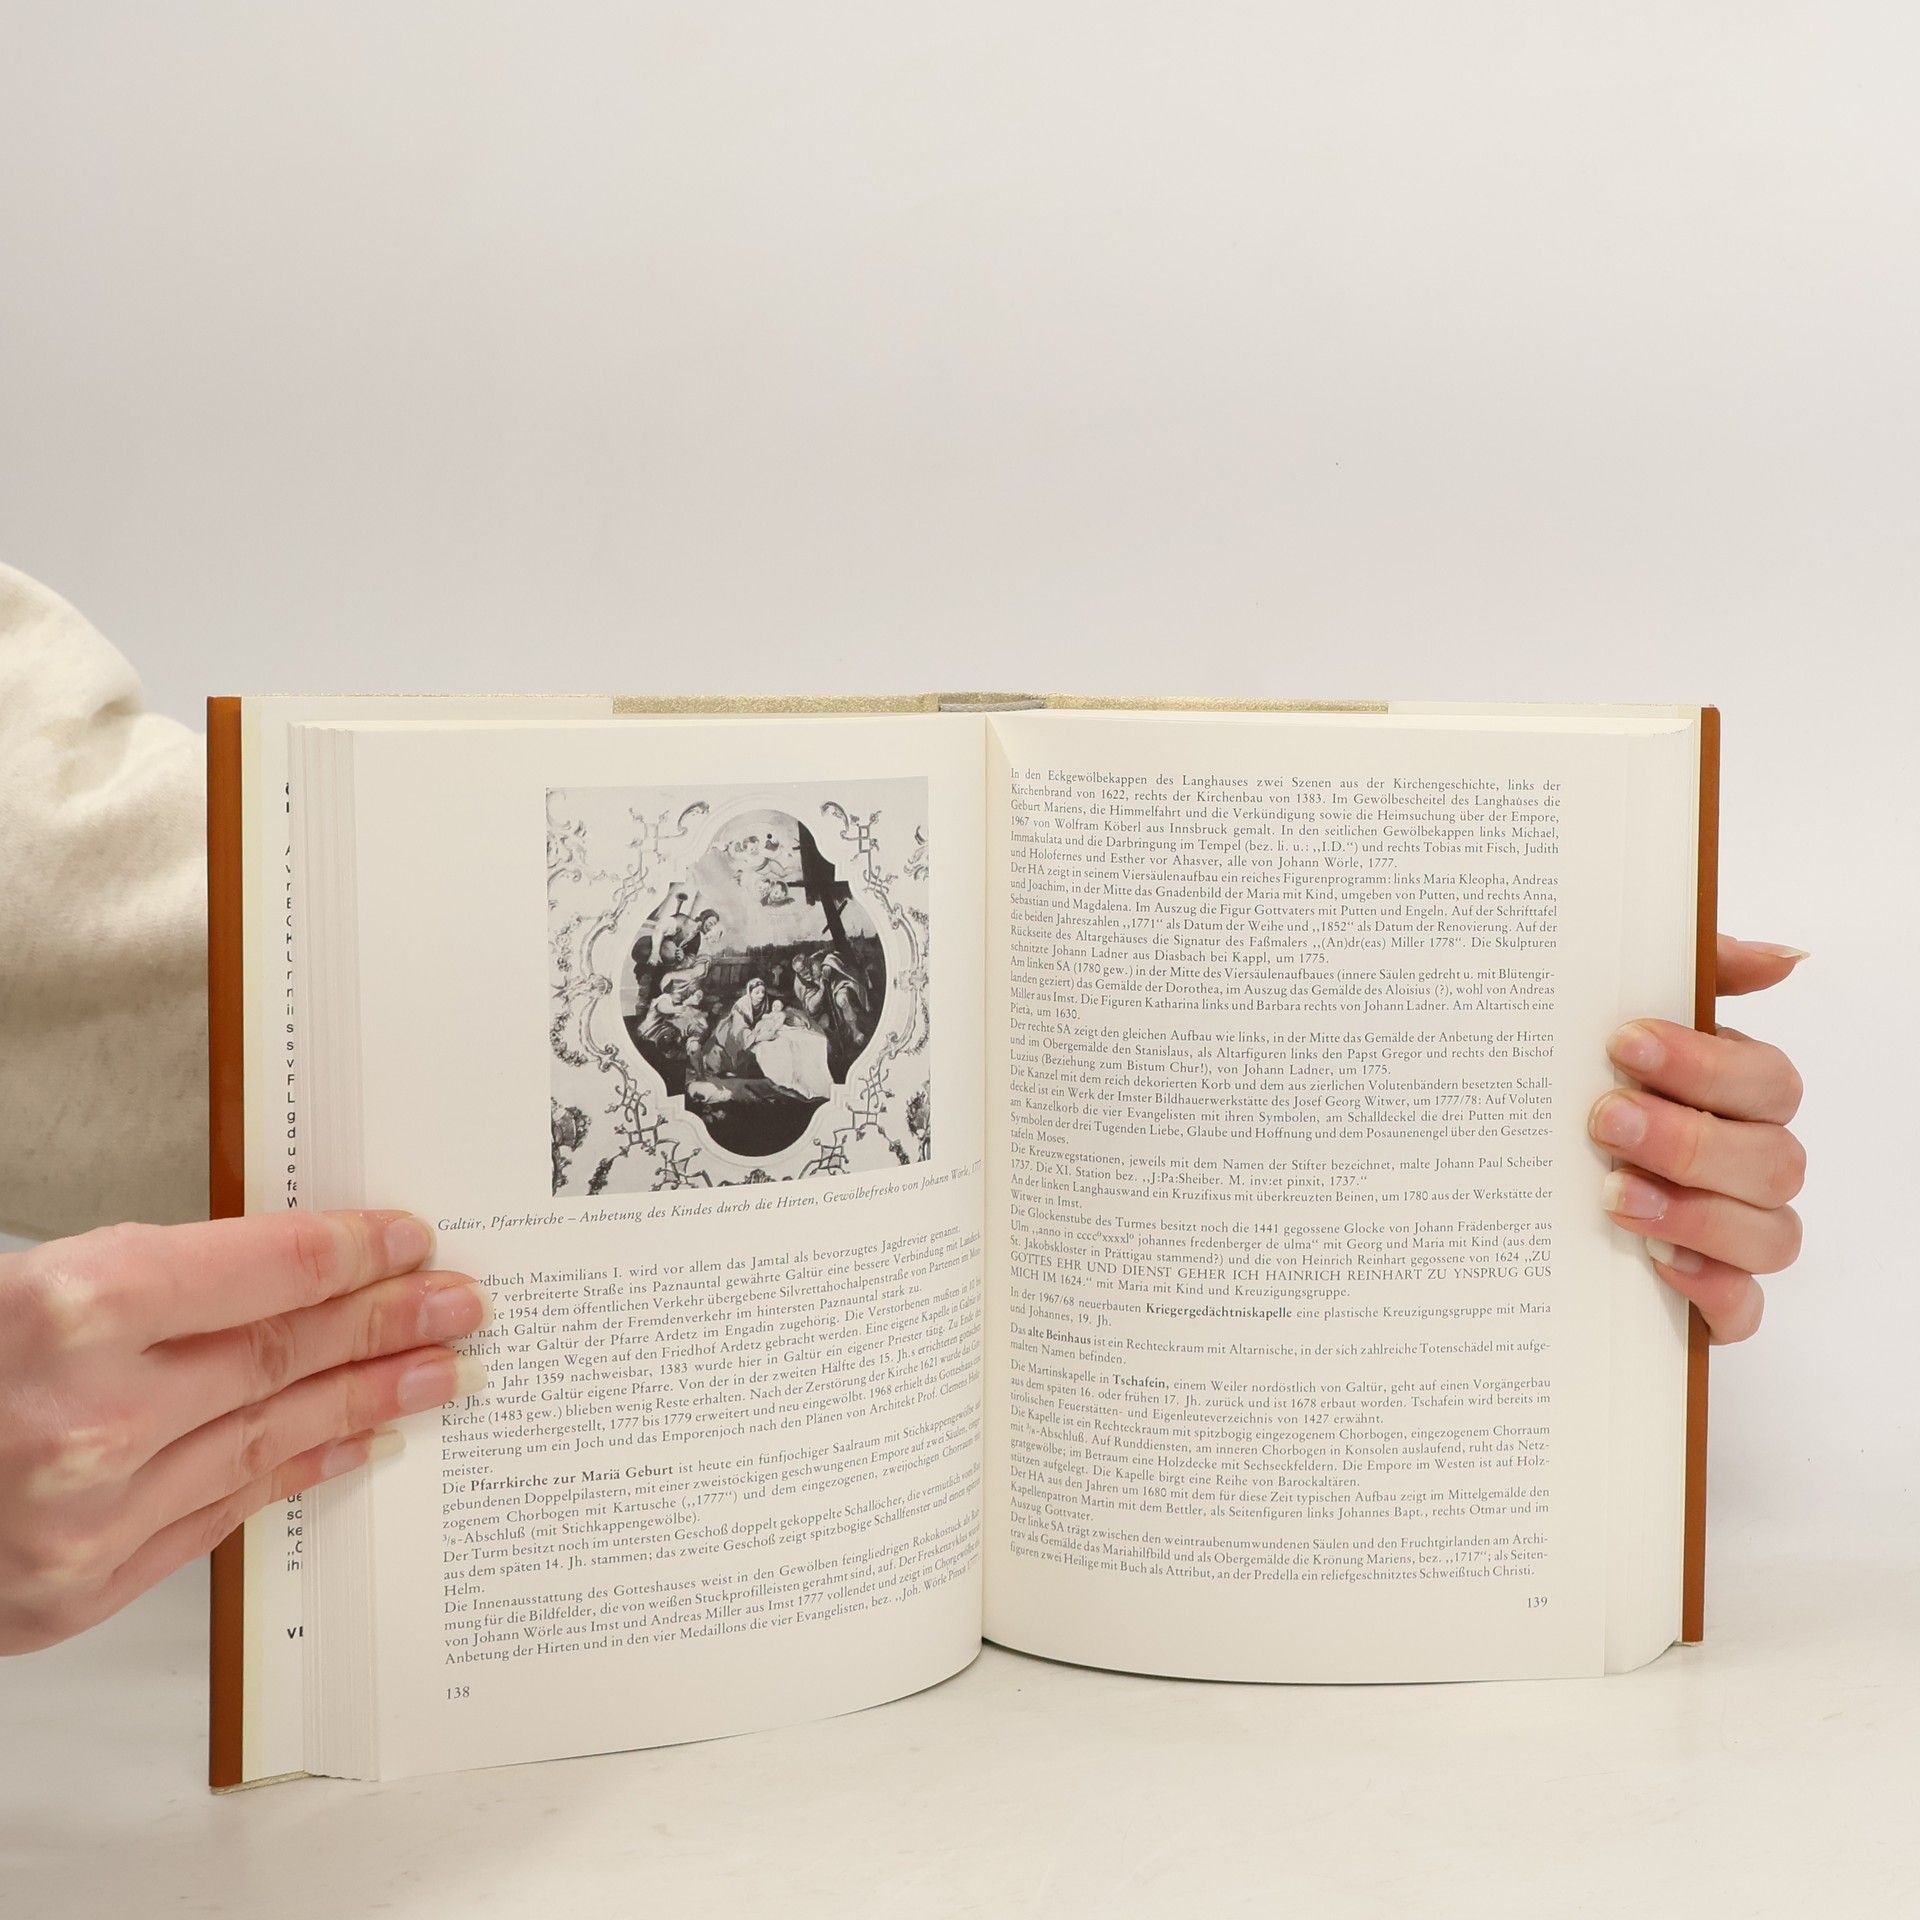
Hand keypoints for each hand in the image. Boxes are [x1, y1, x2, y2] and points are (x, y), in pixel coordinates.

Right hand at [0, 1210, 486, 1653]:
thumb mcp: (29, 1286)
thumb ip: (150, 1280)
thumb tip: (290, 1272)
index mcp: (68, 1310)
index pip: (264, 1270)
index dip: (352, 1252)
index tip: (409, 1240)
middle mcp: (86, 1418)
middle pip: (285, 1353)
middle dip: (388, 1322)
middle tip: (462, 1303)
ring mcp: (87, 1517)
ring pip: (271, 1437)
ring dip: (372, 1400)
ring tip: (441, 1370)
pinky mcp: (79, 1589)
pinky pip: (223, 1513)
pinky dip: (299, 1471)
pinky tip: (356, 1443)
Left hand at [1592, 936, 1807, 1343]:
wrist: (1496, 1181)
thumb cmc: (1584, 1088)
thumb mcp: (1611, 1020)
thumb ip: (1696, 974)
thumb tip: (1782, 957)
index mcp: (1735, 1095)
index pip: (1767, 1079)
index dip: (1706, 1064)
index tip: (1622, 1043)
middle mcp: (1749, 1164)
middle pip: (1773, 1158)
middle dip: (1689, 1138)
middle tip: (1604, 1120)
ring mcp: (1737, 1235)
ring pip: (1771, 1234)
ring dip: (1696, 1213)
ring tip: (1613, 1195)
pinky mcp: (1714, 1300)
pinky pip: (1745, 1308)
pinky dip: (1711, 1289)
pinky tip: (1655, 1262)